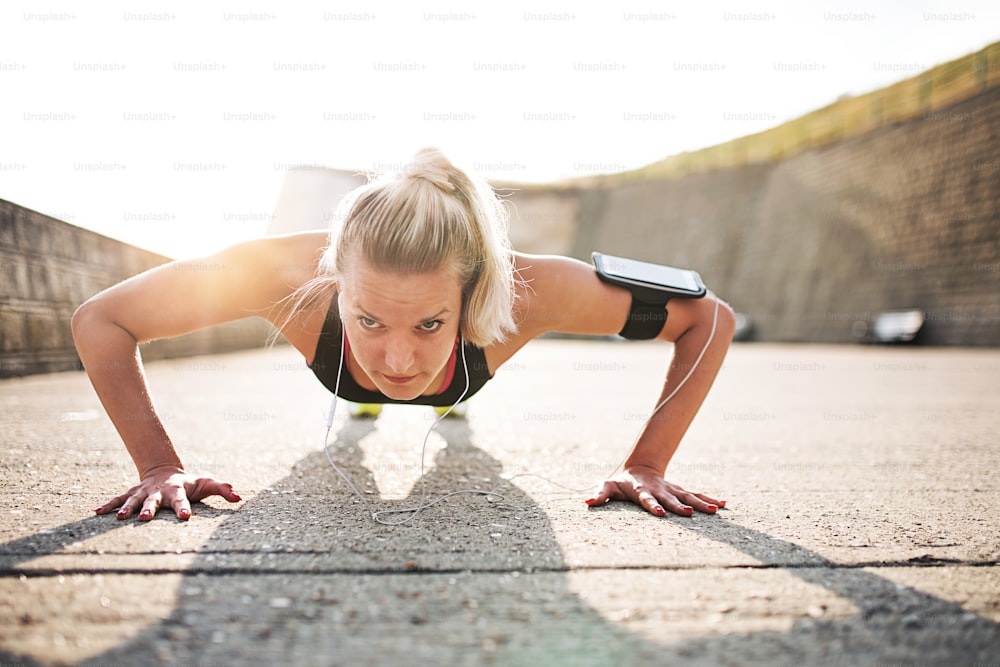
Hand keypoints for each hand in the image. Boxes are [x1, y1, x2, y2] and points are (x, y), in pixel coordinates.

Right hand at [95, 466, 241, 520]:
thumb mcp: (206, 484)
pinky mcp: (132, 493)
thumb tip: (239, 497)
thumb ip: (222, 489)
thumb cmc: (190, 483)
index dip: (184, 508)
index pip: (182, 500)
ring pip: (134, 500)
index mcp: (177, 491)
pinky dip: (108, 505)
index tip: (185, 517)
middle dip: (150, 510)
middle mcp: (158, 492)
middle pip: (154, 501)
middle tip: (146, 519)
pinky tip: (96, 513)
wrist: (165, 471)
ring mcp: (143, 492)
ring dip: (126, 508)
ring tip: (120, 518)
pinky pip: (118, 499)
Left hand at [585, 465, 724, 517]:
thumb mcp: (608, 487)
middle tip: (690, 514)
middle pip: (671, 499)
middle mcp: (660, 490)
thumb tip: (586, 502)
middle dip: (680, 506)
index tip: (660, 513)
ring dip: (701, 503)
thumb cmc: (621, 481)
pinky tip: (724, 505)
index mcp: (642, 490)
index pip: (647, 499)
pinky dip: (710, 499)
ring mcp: (671, 490)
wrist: (639, 467)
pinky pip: (696, 495)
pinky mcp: (679, 491)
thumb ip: (599, 495)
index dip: (653, 505)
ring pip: (688, 496)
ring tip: (715, 510)